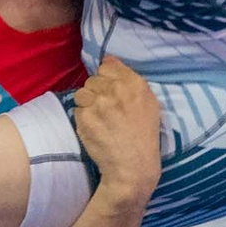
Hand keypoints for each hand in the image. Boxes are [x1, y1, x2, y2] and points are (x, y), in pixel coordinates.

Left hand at [75, 57, 162, 196]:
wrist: (132, 166)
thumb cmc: (143, 135)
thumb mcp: (148, 103)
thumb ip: (129, 79)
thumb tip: (108, 60)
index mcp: (135, 84)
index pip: (107, 66)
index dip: (106, 79)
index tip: (111, 92)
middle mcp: (116, 90)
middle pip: (92, 80)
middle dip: (96, 92)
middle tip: (106, 110)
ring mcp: (98, 103)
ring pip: (81, 93)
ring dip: (87, 105)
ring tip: (100, 120)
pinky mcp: (84, 117)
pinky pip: (77, 110)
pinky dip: (83, 119)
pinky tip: (96, 129)